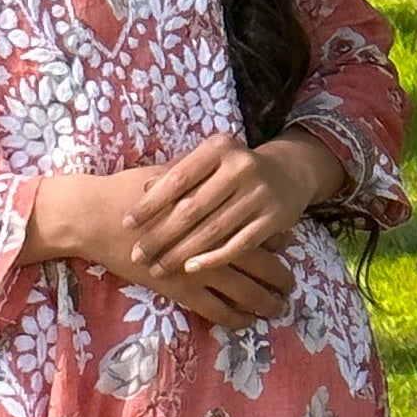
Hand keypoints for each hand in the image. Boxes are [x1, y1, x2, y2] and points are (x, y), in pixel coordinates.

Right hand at [23, 162, 290, 324]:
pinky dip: (234, 318)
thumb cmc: (130, 189)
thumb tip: (229, 180)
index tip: (290, 248)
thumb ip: (202, 180)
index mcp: (215, 213)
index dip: (278, 243)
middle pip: (259, 266)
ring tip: (277, 309)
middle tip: (291, 288)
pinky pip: (215, 310)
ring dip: (264, 303)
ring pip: (243, 292)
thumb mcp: (171, 175)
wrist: (96, 217)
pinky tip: (245, 322)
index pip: (256, 231)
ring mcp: (196, 269)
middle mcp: (212, 243)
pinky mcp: (179, 289)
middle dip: (279, 279)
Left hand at [129, 130, 335, 287]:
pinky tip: (190, 269)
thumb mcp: (209, 161)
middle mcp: (241, 167)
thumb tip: (143, 189)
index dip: (150, 203)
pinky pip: (238, 244)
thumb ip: (178, 172)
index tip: (127, 224)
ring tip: (157, 267)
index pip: (177, 178)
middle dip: (161, 235)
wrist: (289, 173)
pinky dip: (213, 259)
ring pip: (213, 230)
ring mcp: (260, 193)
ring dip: (181, 253)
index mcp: (219, 147)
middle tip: (138, 255)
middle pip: (192, 208)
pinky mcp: (274, 218)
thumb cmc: (234, 168)